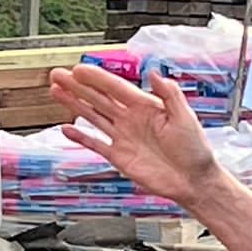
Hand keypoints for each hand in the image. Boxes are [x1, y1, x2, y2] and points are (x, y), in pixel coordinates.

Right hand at [48, 64, 218, 207]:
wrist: (194, 181)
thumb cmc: (195, 150)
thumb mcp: (185, 117)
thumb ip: (170, 94)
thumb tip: (154, 73)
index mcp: (145, 107)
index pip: (115, 87)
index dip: (96, 78)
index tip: (79, 69)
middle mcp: (130, 119)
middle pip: (98, 98)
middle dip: (77, 86)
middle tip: (58, 75)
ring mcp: (123, 137)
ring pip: (92, 116)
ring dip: (74, 104)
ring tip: (56, 92)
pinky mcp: (119, 156)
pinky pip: (95, 143)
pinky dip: (80, 136)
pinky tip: (67, 127)